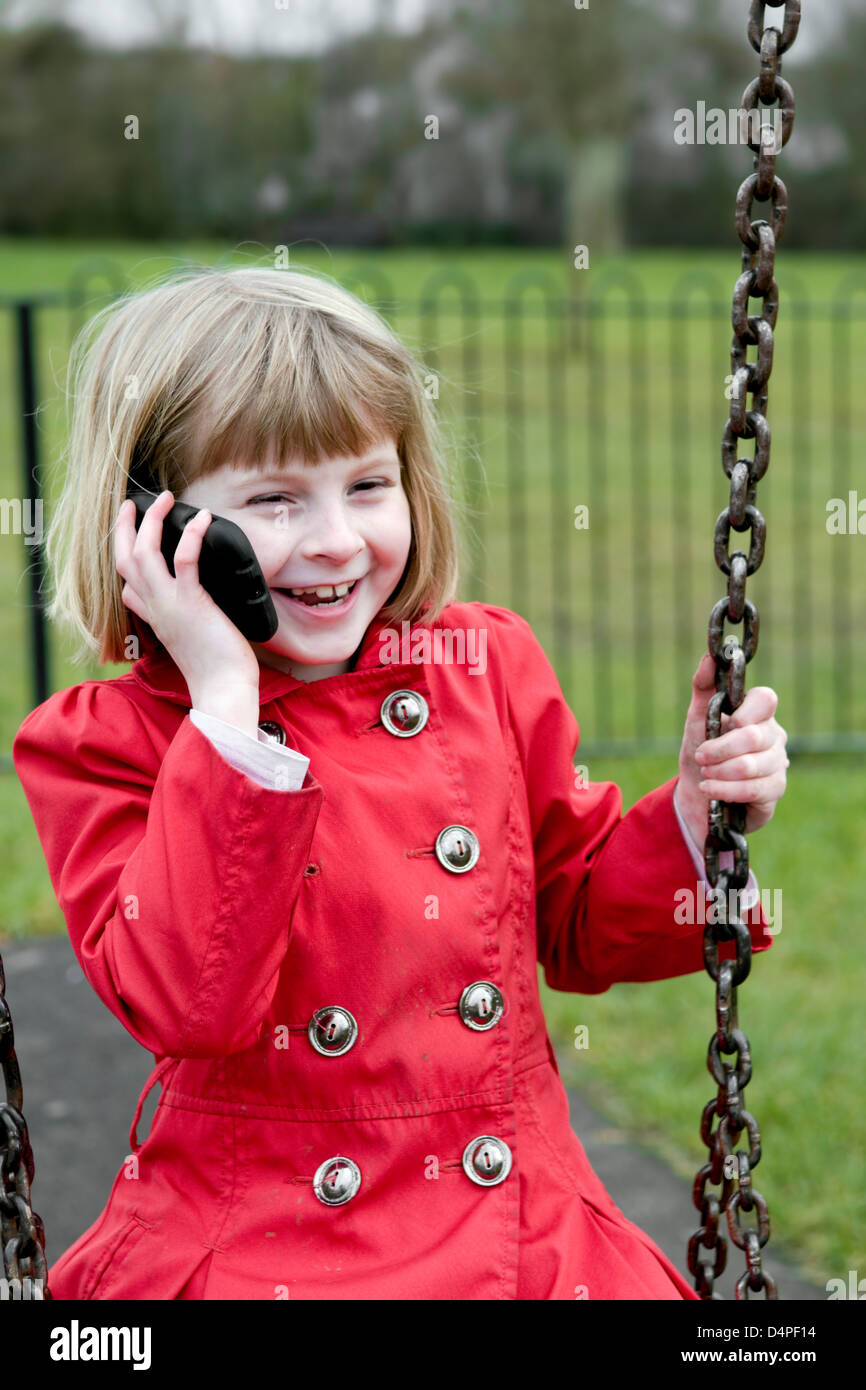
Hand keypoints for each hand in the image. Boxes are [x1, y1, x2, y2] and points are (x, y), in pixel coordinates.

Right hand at [114, 490, 260, 699]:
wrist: (223, 689)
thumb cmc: (217, 667)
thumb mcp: (193, 639)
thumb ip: (188, 618)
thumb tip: (203, 603)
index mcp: (154, 617)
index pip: (127, 584)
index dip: (125, 556)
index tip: (133, 535)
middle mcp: (155, 608)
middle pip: (124, 560)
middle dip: (126, 527)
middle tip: (136, 503)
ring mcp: (169, 604)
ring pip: (143, 554)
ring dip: (152, 521)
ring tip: (166, 499)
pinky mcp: (191, 603)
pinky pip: (184, 560)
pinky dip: (191, 535)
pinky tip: (201, 519)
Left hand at [677, 653, 788, 840]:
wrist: (698, 791)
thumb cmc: (701, 749)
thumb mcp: (697, 716)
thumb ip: (703, 685)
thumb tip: (710, 657)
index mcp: (758, 713)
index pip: (766, 699)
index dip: (746, 711)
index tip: (727, 722)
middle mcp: (774, 735)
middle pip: (753, 737)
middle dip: (719, 749)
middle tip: (701, 756)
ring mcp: (778, 763)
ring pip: (751, 766)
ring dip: (719, 771)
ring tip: (705, 774)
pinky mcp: (775, 790)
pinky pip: (753, 789)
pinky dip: (725, 790)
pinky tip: (710, 789)